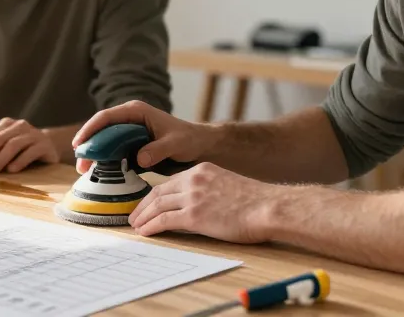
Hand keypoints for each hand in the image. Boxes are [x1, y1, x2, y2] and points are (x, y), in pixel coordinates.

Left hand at [0, 118, 59, 173]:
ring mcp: (33, 134)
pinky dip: (19, 161)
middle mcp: (19, 125)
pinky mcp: (44, 144)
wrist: (51, 145)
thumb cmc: (23, 149)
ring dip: (0, 159)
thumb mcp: (5, 148)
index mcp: (6, 124)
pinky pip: (30, 152)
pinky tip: (12, 170)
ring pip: (13, 144)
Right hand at [72, 100, 209, 174]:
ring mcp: (128, 132)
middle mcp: (129, 119)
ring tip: (84, 170)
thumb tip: (139, 158)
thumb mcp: (176, 143)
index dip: (90, 129)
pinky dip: (105, 161)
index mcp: (136, 112)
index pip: (107, 117)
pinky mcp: (131, 145)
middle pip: (101, 129)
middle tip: (80, 163)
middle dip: (88, 144)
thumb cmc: (189, 139)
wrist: (199, 146)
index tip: (80, 144)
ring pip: (104, 141)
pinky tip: (99, 172)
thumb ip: (158, 150)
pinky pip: (113, 151)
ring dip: (94, 154)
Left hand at [129, 162, 274, 242]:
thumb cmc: (256, 202)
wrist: (269, 207)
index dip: (155, 195)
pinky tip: (145, 232)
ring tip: (135, 226)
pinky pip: (164, 221)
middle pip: (158, 192)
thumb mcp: (227, 185)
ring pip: (157, 206)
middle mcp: (193, 180)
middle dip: (143, 206)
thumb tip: (199, 206)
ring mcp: (193, 197)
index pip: (170, 183)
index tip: (147, 204)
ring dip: (143, 217)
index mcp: (201, 171)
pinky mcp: (195, 216)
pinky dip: (151, 227)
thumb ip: (209, 191)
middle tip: (134, 216)